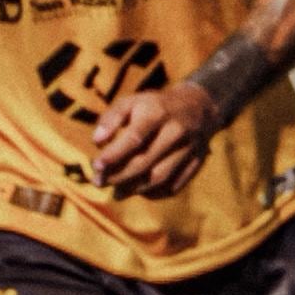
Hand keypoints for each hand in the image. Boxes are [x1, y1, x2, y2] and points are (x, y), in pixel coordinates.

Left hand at [90, 82, 230, 198]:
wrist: (198, 107)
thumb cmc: (154, 106)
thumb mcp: (132, 101)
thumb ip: (111, 118)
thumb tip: (96, 141)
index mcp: (158, 113)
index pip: (134, 138)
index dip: (114, 154)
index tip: (95, 166)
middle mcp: (175, 131)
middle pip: (145, 162)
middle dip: (118, 176)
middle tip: (99, 182)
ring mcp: (189, 149)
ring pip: (159, 177)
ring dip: (133, 189)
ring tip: (116, 192)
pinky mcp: (196, 163)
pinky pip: (173, 185)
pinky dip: (153, 193)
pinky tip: (138, 190)